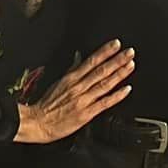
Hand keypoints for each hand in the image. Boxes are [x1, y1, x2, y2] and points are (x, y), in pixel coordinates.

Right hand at [16, 42, 133, 143]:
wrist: (38, 123)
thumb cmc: (47, 105)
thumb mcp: (59, 82)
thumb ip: (72, 70)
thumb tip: (79, 57)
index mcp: (71, 79)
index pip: (91, 61)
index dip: (105, 52)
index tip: (116, 44)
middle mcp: (78, 88)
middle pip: (101, 71)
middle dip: (117, 60)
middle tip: (129, 52)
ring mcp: (83, 100)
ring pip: (104, 84)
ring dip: (119, 74)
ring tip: (130, 65)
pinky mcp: (86, 114)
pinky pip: (104, 103)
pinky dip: (116, 96)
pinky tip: (126, 89)